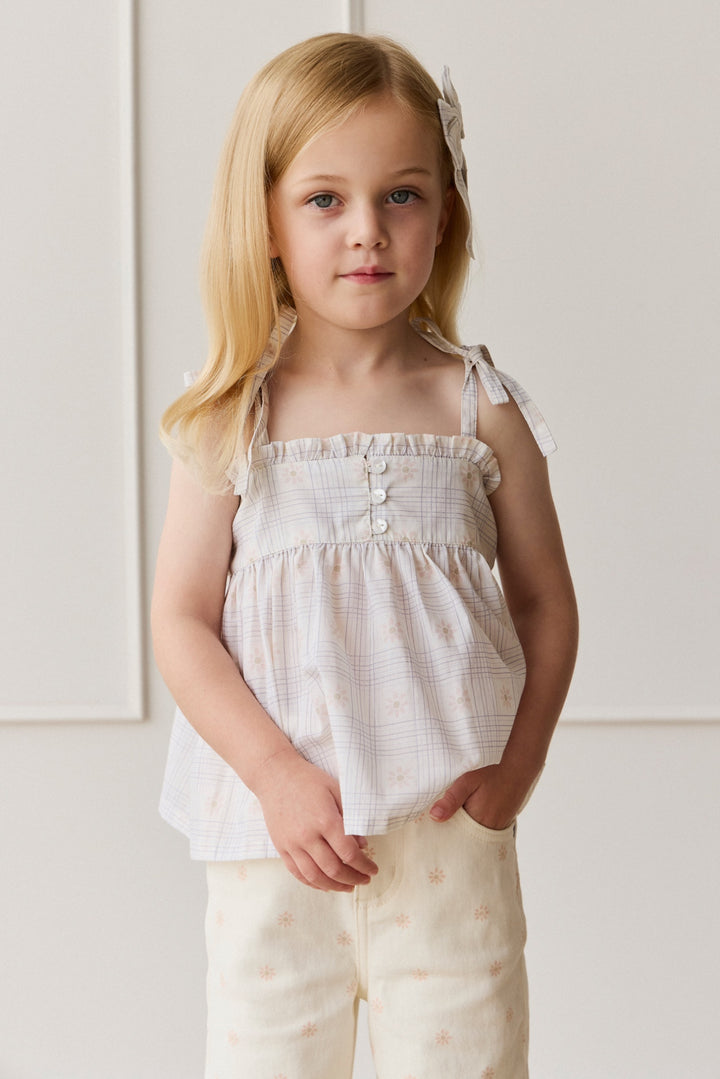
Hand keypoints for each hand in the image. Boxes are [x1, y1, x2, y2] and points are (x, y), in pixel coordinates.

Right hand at [252, 749, 377, 891]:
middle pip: (334, 869)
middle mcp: (307, 836)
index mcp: (325, 820)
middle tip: (365, 880)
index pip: (349, 853)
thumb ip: (350, 817)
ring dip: (335, 886)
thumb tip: (362, 844)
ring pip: (315, 876)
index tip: (373, 869)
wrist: (275, 775)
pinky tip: (325, 885)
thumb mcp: (336, 790)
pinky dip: (313, 883)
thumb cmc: (308, 780)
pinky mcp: (281, 847)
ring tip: (348, 887)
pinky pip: (297, 873)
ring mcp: (292, 844)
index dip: (364, 865)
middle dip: (353, 878)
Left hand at [429, 761, 538, 830]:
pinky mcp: (501, 828)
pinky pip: (484, 835)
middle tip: (442, 831)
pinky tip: (471, 822)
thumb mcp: (466, 782)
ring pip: (474, 838)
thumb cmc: (490, 777)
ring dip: (464, 834)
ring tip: (456, 825)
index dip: (443, 835)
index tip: (433, 834)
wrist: (516, 774)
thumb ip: (451, 799)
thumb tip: (434, 816)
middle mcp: (486, 830)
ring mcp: (495, 831)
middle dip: (453, 836)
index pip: (453, 837)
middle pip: (463, 840)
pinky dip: (476, 831)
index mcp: (474, 821)